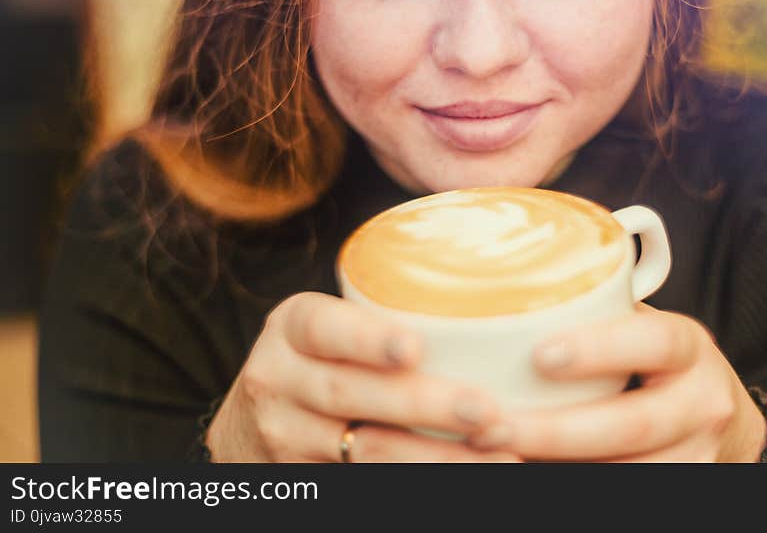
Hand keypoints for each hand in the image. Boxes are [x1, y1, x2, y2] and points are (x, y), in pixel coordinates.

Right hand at [206, 291, 518, 461]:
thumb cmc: (314, 361)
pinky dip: (420, 483)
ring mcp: (286, 437)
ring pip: (365, 453)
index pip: (323, 327)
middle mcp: (278, 381)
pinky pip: (363, 483)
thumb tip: (488, 303)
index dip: (368, 338)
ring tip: (500, 456)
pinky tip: (469, 477)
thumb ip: (374, 319)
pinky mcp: (303, 481)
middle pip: (351, 394)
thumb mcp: (323, 330)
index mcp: (291, 330)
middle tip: (487, 410)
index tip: (415, 348)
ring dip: (438, 457)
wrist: (248, 425)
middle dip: (424, 404)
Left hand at [470, 303, 766, 461]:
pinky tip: (525, 465)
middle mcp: (702, 403)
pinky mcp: (688, 482)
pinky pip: (624, 486)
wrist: (719, 416)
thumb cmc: (656, 362)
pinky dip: (569, 478)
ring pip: (626, 469)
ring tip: (497, 450)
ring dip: (556, 464)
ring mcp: (698, 453)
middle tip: (493, 424)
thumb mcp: (640, 328)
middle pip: (631, 425)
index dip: (600, 348)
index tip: (540, 354)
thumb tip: (503, 298)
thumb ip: (595, 313)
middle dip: (556, 431)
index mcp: (689, 347)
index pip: (654, 341)